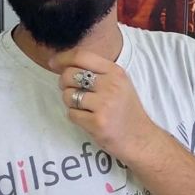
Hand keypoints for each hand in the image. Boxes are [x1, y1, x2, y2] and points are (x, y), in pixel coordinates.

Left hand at [49, 49, 158, 165]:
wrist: (140, 139)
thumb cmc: (125, 110)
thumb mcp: (119, 83)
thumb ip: (97, 72)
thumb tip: (62, 63)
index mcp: (115, 72)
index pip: (81, 56)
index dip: (62, 58)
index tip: (53, 63)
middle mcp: (111, 85)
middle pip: (70, 74)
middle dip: (63, 83)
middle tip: (71, 90)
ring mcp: (104, 105)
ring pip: (68, 95)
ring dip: (70, 102)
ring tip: (83, 107)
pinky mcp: (97, 123)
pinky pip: (71, 114)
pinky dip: (75, 117)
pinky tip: (87, 119)